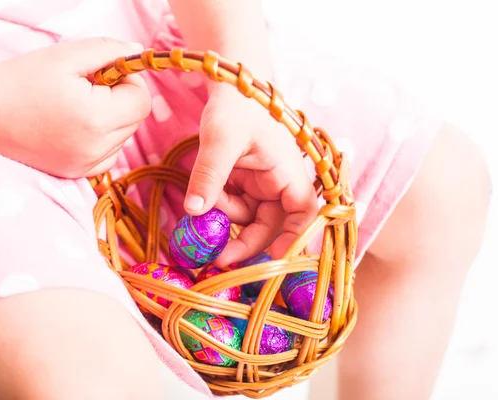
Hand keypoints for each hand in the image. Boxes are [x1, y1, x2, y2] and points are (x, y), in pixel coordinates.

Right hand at [0, 38, 150, 177]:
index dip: (129, 81)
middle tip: (88, 87)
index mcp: (96, 118)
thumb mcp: (66, 55)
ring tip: (77, 106)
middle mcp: (95, 148)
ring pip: (123, 138)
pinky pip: (107, 156)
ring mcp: (85, 165)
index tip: (106, 73)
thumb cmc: (21, 80)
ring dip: (111, 119)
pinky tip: (76, 126)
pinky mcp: (75, 174)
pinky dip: (101, 140)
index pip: (142, 101)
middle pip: (135, 121)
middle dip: (120, 99)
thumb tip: (138, 51)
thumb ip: (109, 50)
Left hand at [184, 85, 317, 263]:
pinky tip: (205, 196)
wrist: (230, 87)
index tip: (278, 260)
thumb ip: (209, 175)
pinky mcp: (245, 184)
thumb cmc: (235, 105)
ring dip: (225, 219)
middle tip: (218, 259)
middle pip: (271, 226)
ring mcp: (261, 185)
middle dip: (246, 242)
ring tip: (205, 201)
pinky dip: (218, 207)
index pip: (303, 213)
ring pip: (248, 219)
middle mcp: (280, 182)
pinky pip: (233, 207)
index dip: (296, 238)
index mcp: (288, 171)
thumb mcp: (220, 139)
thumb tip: (194, 212)